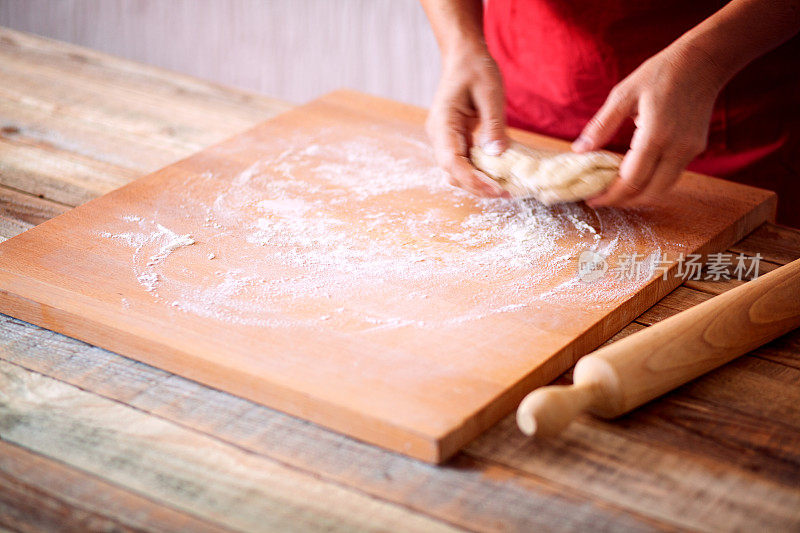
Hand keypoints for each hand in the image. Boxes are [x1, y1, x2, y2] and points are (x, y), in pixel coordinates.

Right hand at [426, 47, 510, 197]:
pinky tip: (498, 174)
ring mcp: (445, 139)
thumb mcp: (490, 92)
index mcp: (442, 124)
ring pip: (457, 172)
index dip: (473, 180)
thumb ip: (493, 125)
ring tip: (504, 187)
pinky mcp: (455, 139)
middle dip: (477, 187)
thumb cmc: (475, 68)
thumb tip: (497, 155)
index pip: (452, 162)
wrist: (463, 55)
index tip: (496, 189)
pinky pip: (464, 162)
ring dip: (478, 182)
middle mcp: (438, 135)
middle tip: (506, 192)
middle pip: (453, 173)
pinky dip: (479, 172)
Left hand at [573, 43, 725, 206]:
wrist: (703, 62)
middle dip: (623, 202)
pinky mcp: (695, 149)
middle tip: (601, 200)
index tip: (591, 199)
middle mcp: (676, 148)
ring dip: (638, 197)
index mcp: (656, 134)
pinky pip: (671, 176)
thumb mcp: (623, 94)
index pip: (631, 180)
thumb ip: (601, 126)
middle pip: (649, 193)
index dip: (610, 195)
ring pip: (663, 189)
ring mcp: (689, 150)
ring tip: (614, 192)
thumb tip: (579, 151)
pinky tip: (634, 178)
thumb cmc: (660, 73)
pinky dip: (652, 184)